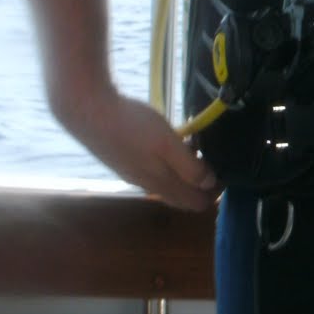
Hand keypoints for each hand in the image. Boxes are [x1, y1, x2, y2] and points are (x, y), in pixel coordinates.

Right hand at [64, 88, 221, 211]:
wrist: (86, 109)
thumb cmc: (130, 125)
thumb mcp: (167, 144)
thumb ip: (189, 167)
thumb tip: (210, 184)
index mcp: (159, 183)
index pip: (195, 204)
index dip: (215, 193)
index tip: (227, 173)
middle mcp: (146, 183)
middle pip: (182, 195)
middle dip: (202, 184)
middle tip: (214, 160)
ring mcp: (132, 172)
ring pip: (167, 181)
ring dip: (185, 170)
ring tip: (196, 145)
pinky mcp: (123, 159)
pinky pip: (154, 169)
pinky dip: (169, 161)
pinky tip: (170, 139)